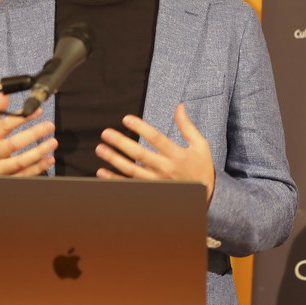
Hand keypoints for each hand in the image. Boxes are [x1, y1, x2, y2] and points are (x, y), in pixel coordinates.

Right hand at [0, 92, 56, 175]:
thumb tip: (5, 94)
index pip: (5, 125)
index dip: (23, 117)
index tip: (38, 110)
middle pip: (14, 143)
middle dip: (34, 134)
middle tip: (49, 126)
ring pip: (20, 161)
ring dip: (39, 152)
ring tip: (53, 142)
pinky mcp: (5, 180)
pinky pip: (23, 175)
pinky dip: (37, 168)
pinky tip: (48, 160)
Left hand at [95, 103, 214, 202]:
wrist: (205, 198)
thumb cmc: (201, 168)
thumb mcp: (200, 146)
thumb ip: (187, 126)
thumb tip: (179, 106)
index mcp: (178, 155)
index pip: (156, 139)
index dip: (140, 128)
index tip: (126, 119)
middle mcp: (166, 170)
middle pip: (140, 155)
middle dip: (121, 143)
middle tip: (105, 133)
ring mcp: (158, 183)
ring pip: (132, 171)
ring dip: (114, 160)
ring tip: (100, 148)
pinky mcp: (152, 192)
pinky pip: (130, 185)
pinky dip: (115, 180)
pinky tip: (102, 172)